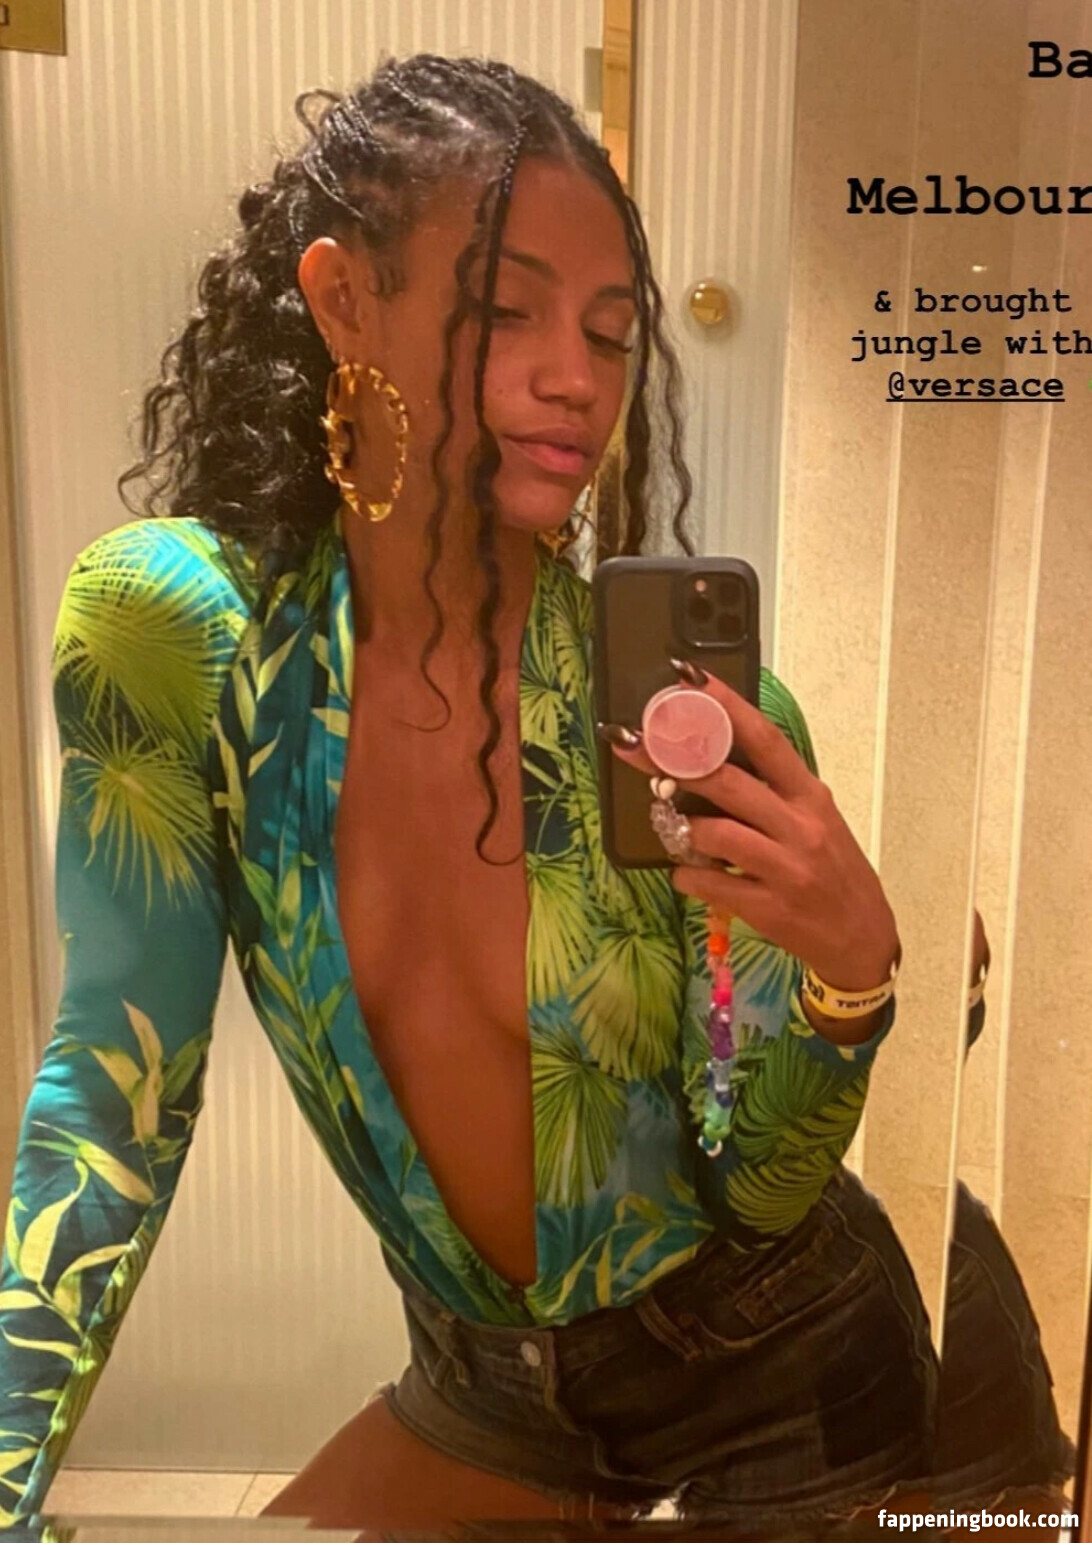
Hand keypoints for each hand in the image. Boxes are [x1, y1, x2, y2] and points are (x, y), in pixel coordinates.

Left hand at [602, 661, 900, 1001]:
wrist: (862, 938)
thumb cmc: (834, 871)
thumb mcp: (818, 821)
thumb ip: (775, 792)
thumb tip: (713, 757)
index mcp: (810, 796)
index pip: (765, 739)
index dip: (725, 707)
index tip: (688, 680)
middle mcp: (799, 826)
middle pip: (727, 781)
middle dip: (673, 760)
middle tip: (635, 744)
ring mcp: (785, 868)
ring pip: (714, 832)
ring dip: (682, 827)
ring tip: (674, 828)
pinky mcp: (768, 907)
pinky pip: (709, 882)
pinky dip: (687, 875)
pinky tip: (687, 874)